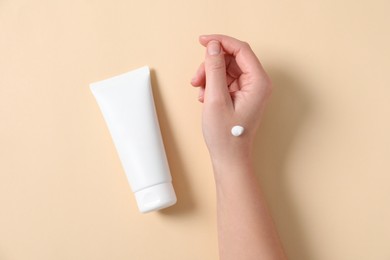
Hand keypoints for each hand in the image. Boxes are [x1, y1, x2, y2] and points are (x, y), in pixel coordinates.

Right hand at [191, 34, 271, 161]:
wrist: (229, 157)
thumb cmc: (226, 135)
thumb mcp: (216, 99)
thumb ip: (214, 69)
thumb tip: (213, 47)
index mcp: (258, 82)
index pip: (241, 49)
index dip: (221, 41)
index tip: (203, 40)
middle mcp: (257, 83)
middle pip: (232, 59)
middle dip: (211, 65)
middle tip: (197, 78)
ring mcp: (250, 89)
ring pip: (226, 69)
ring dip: (210, 76)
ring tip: (201, 92)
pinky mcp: (242, 95)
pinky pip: (225, 80)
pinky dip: (213, 85)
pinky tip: (205, 97)